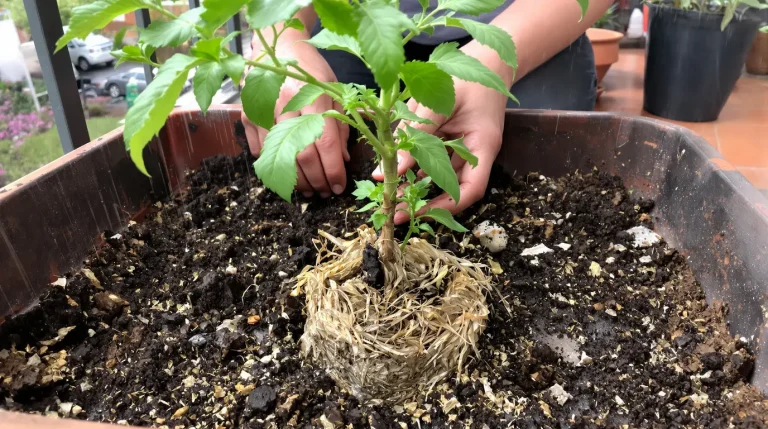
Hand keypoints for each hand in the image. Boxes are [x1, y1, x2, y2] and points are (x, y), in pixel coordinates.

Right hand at [242, 41, 349, 197]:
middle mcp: (285, 104)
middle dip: (315, 180)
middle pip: (301, 155)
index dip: (332, 170)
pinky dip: (273, 167)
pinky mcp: (247, 115)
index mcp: (312, 96)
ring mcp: (262, 110)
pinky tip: (286, 174)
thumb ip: (340, 125)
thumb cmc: (312, 71)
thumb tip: (341, 160)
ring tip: (308, 190)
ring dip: (294, 180)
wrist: (278, 49)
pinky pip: (259, 151)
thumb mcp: (334, 91)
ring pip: (278, 157)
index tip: (339, 186)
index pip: (324, 143)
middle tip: (324, 192)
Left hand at [373, 45, 508, 224]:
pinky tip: (393, 170)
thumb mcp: (439, 100)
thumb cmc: (467, 73)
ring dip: (416, 186)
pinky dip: (415, 166)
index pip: (471, 189)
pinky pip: (433, 158)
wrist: (485, 57)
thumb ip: (415, 135)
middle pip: (453, 189)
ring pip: (439, 175)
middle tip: (394, 211)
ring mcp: (464, 146)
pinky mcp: (451, 139)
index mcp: (482, 146)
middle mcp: (475, 152)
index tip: (419, 215)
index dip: (446, 207)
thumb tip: (389, 171)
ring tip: (389, 193)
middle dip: (424, 203)